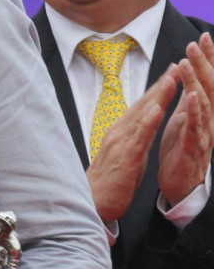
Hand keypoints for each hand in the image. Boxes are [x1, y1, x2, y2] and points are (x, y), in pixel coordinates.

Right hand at [86, 67, 176, 221]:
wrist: (93, 202)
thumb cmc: (111, 180)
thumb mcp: (128, 154)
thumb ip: (138, 137)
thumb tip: (149, 124)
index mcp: (121, 131)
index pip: (143, 106)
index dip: (158, 89)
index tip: (172, 73)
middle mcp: (119, 132)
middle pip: (143, 104)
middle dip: (161, 85)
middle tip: (176, 66)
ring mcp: (120, 142)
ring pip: (142, 115)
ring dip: (157, 96)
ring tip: (171, 79)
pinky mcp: (125, 156)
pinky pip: (139, 136)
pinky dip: (149, 120)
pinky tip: (158, 108)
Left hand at [158, 33, 213, 206]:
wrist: (180, 183)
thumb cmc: (182, 149)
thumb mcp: (184, 117)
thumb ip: (188, 96)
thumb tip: (187, 72)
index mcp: (204, 110)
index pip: (208, 79)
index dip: (209, 58)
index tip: (204, 35)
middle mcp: (209, 119)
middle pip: (210, 86)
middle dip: (205, 63)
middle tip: (196, 41)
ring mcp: (204, 133)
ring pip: (203, 103)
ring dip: (196, 82)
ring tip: (189, 63)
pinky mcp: (194, 147)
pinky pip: (196, 128)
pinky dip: (195, 112)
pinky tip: (192, 97)